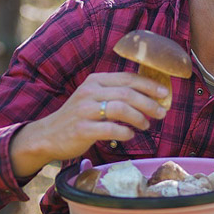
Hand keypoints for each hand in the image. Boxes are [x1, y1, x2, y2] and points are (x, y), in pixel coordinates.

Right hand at [10, 71, 170, 176]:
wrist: (48, 135)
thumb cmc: (78, 116)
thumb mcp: (94, 97)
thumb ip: (116, 94)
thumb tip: (150, 96)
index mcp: (95, 81)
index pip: (128, 78)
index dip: (149, 85)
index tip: (165, 94)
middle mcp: (89, 92)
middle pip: (127, 93)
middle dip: (149, 103)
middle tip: (161, 113)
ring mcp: (84, 110)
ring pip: (120, 109)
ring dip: (139, 117)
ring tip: (146, 125)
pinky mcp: (82, 129)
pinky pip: (110, 129)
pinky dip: (125, 132)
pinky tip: (130, 135)